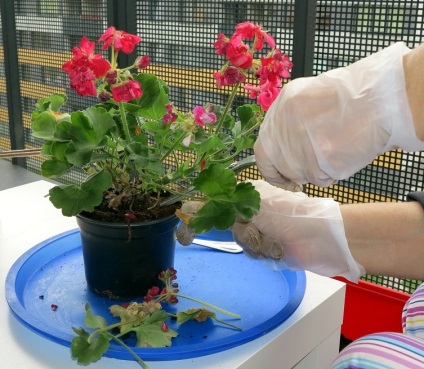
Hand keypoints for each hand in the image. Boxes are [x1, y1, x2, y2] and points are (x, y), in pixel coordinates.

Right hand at [232, 180, 364, 281]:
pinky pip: (255, 254)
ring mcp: (264, 231)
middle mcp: (256, 212)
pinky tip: (278, 251)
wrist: (319, 239)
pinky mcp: (271, 248)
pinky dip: (266, 253)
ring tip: (275, 243)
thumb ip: (232, 205)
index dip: (220, 212)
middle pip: (233, 227)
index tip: (219, 221)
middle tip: (260, 231)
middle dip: (246, 233)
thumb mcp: (257, 204)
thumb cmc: (287, 216)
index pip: (227, 203)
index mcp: (252, 197)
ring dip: (257, 245)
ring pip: (243, 242)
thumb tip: (207, 204)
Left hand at [255, 42, 423, 187]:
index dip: (272, 164)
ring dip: (311, 172)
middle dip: (286, 174)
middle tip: (301, 178)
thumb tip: (288, 142)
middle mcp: (281, 127)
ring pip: (295, 173)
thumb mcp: (312, 97)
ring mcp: (294, 147)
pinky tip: (341, 157)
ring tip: (332, 155)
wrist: (379, 101)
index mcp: (281, 106)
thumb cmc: (354, 97)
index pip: (264, 147)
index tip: (279, 173)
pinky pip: (316, 179)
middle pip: (274, 163)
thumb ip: (293, 119)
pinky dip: (328, 175)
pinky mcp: (311, 165)